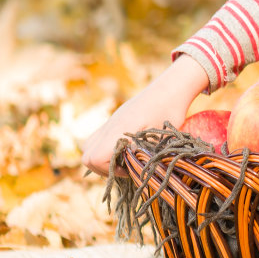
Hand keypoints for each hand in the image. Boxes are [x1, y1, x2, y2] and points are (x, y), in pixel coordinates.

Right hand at [82, 56, 208, 175]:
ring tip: (124, 160)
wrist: (171, 87)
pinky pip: (98, 137)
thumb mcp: (160, 137)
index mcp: (118, 131)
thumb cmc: (170, 110)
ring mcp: (110, 122)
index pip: (95, 158)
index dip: (109, 170)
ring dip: (102, 158)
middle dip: (102, 168)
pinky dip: (105, 148)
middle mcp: (109, 126)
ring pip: (89, 146)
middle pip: (87, 155)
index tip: (129, 170)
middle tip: (125, 168)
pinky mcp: (114, 119)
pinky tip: (125, 149)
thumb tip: (134, 170)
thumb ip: (142, 153)